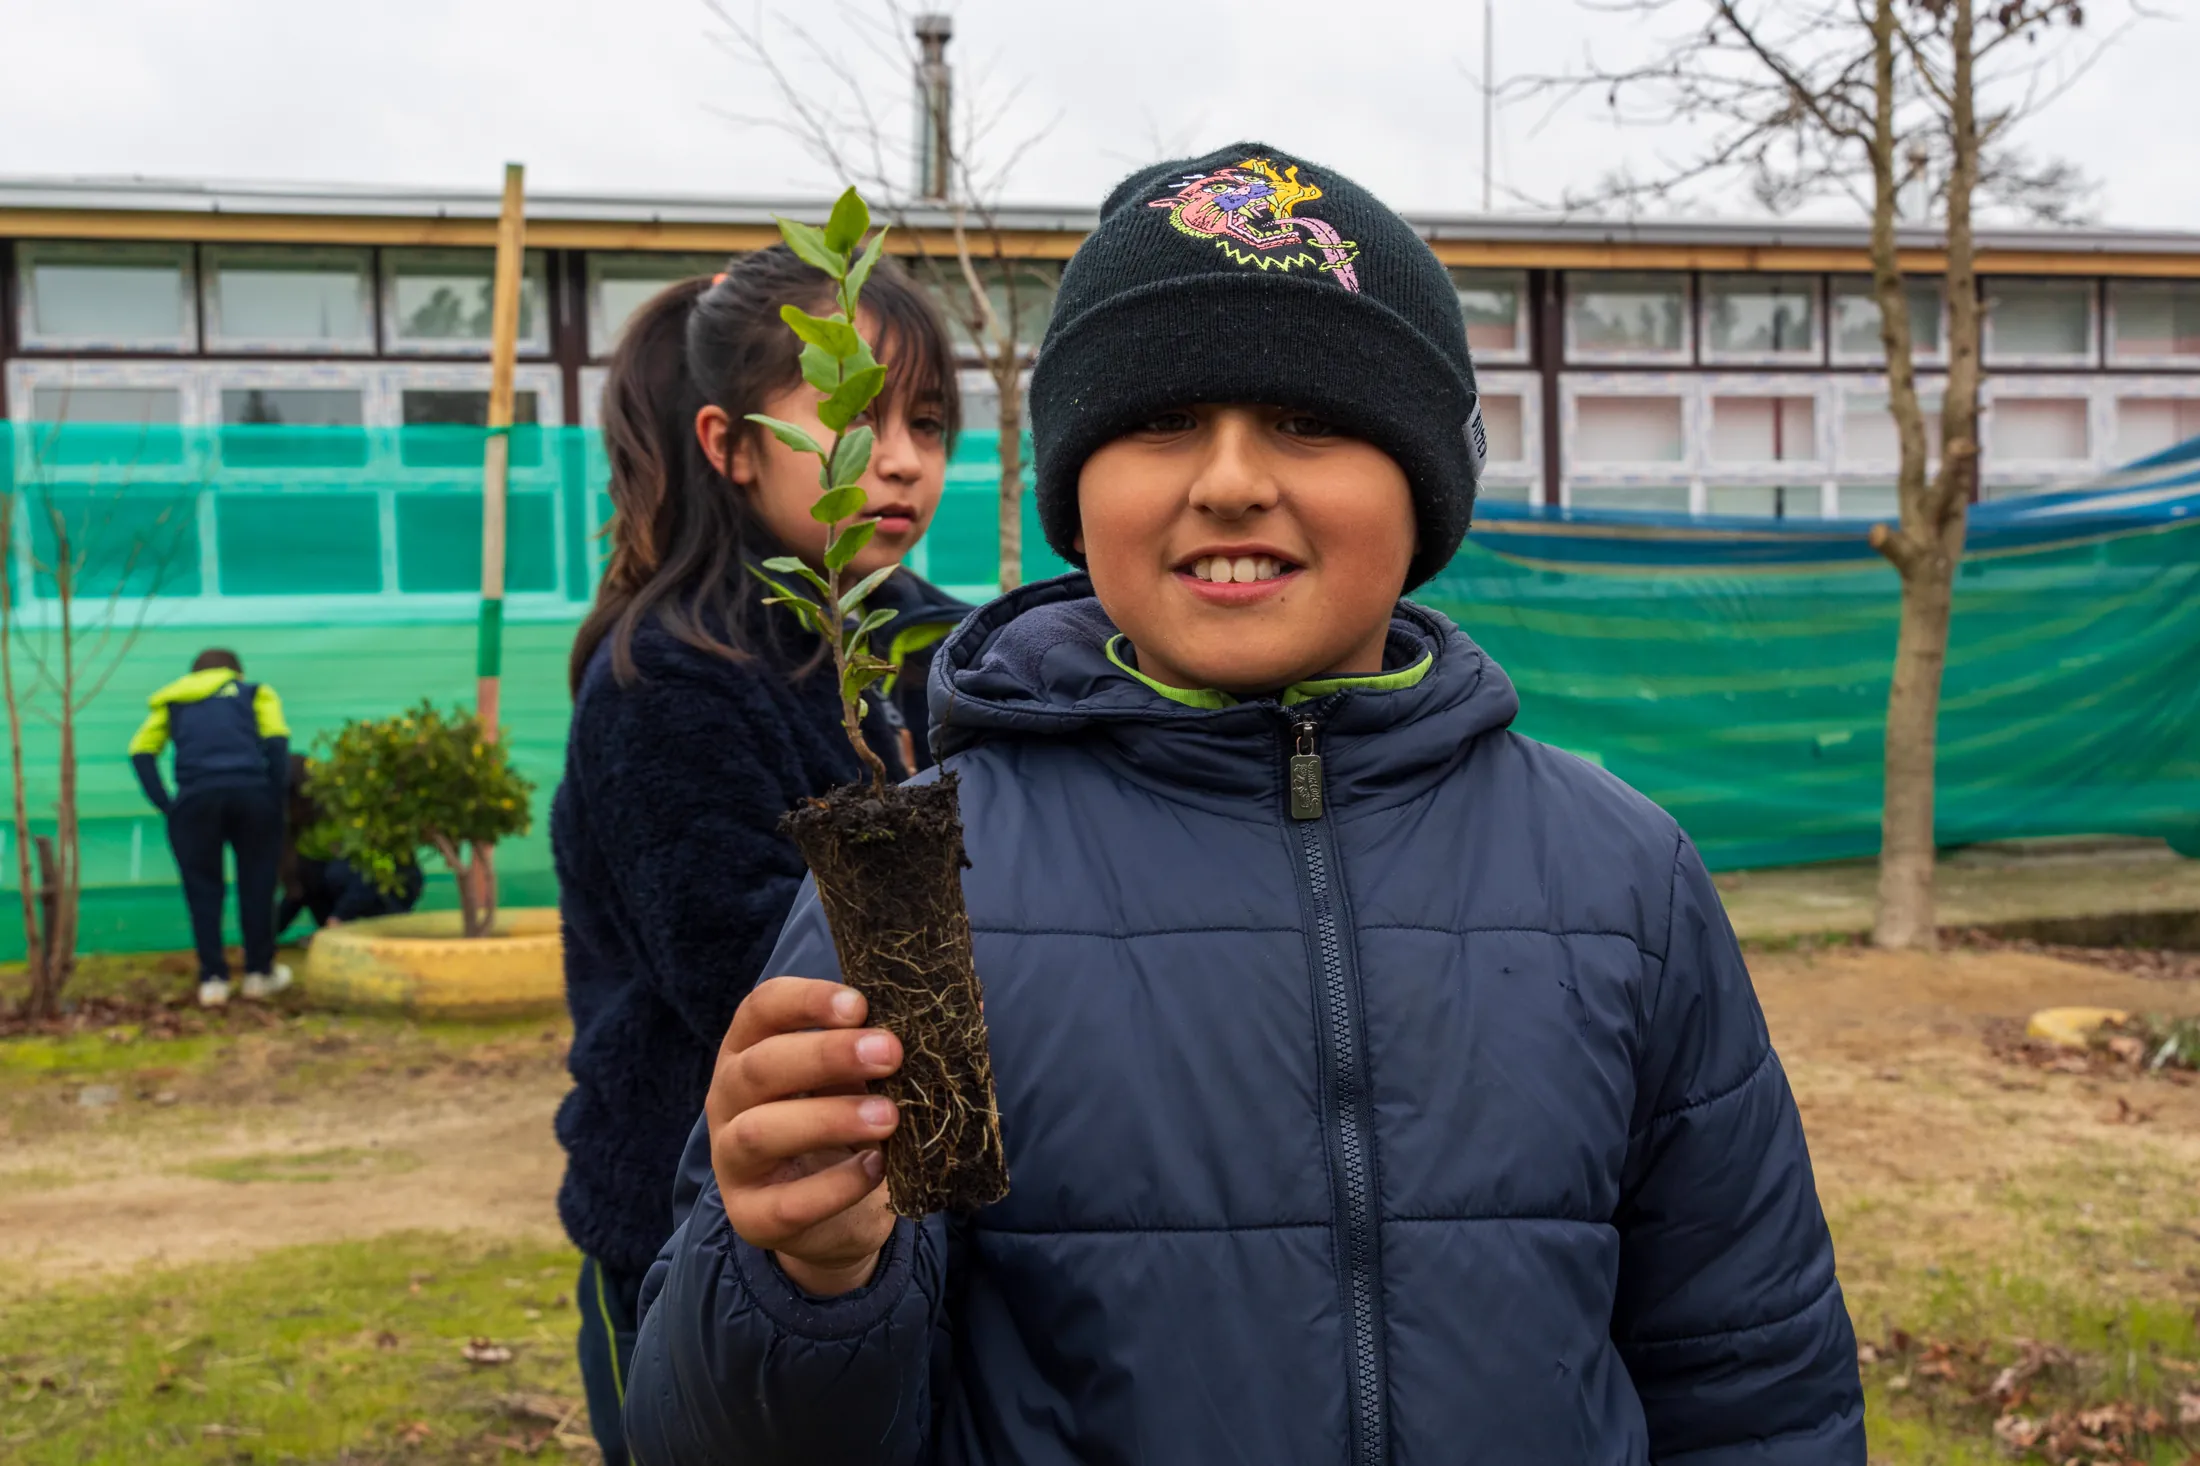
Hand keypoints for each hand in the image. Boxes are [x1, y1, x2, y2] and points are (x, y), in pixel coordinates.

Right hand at [708, 976, 901, 1296]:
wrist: (831, 1217)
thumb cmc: (844, 1128)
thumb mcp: (861, 1081)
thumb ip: (891, 1047)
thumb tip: (966, 1006)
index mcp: (751, 1049)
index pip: (762, 1008)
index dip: (806, 1000)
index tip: (861, 1003)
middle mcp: (729, 1099)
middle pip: (760, 1066)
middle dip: (827, 1055)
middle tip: (890, 1053)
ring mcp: (732, 1161)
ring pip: (760, 1132)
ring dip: (829, 1119)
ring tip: (889, 1118)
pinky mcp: (752, 1216)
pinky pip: (787, 1203)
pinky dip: (836, 1185)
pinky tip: (877, 1168)